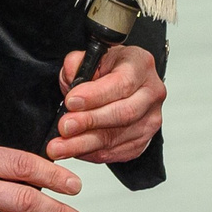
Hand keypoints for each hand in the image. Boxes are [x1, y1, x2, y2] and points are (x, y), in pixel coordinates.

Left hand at [49, 44, 165, 164]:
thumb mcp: (89, 58)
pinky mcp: (143, 141)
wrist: (121, 84)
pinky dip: (92, 153)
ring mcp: (150, 119)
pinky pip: (116, 152)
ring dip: (85, 144)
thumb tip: (70, 77)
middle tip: (64, 127)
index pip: (121, 83)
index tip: (71, 102)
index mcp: (140, 66)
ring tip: (60, 146)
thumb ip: (77, 64)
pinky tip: (75, 150)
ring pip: (117, 137)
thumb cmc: (106, 69)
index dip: (95, 95)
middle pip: (124, 113)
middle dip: (89, 122)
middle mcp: (151, 93)